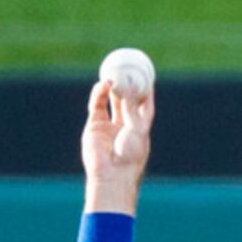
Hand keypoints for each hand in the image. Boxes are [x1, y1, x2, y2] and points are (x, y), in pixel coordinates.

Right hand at [81, 77, 153, 216]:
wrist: (111, 175)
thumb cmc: (130, 156)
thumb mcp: (137, 130)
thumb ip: (132, 107)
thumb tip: (129, 86)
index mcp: (140, 129)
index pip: (145, 105)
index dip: (146, 90)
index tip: (147, 74)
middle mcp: (124, 126)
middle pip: (127, 99)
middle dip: (127, 83)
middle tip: (128, 66)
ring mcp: (109, 126)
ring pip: (111, 100)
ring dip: (113, 86)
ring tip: (114, 73)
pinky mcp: (94, 126)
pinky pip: (97, 105)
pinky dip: (99, 93)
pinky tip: (104, 84)